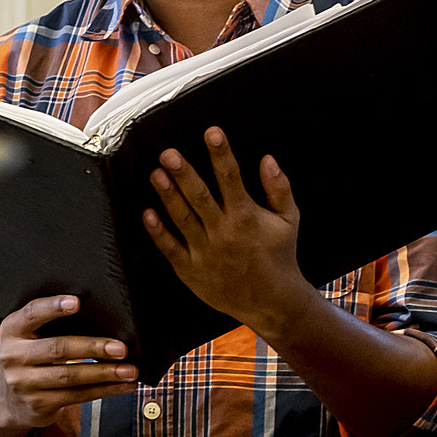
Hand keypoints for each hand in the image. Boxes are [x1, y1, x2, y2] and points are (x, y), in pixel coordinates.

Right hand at [0, 294, 137, 429]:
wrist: (10, 400)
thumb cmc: (32, 358)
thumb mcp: (30, 338)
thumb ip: (52, 327)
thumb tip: (103, 321)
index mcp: (12, 330)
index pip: (32, 313)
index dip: (53, 307)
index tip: (77, 302)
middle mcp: (13, 356)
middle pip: (58, 348)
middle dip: (92, 347)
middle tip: (121, 348)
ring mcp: (24, 383)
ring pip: (70, 376)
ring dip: (104, 373)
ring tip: (129, 370)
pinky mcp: (38, 405)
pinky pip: (77, 396)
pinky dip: (104, 390)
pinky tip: (122, 386)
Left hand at [140, 128, 309, 334]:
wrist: (272, 303)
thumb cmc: (279, 256)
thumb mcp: (289, 221)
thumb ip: (279, 189)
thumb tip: (268, 159)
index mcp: (247, 217)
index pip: (232, 179)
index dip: (221, 155)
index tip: (212, 133)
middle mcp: (224, 233)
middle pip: (200, 198)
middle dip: (184, 174)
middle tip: (168, 154)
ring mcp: (205, 252)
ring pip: (183, 219)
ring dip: (168, 196)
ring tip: (156, 174)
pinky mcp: (191, 270)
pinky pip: (170, 248)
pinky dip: (158, 232)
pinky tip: (147, 213)